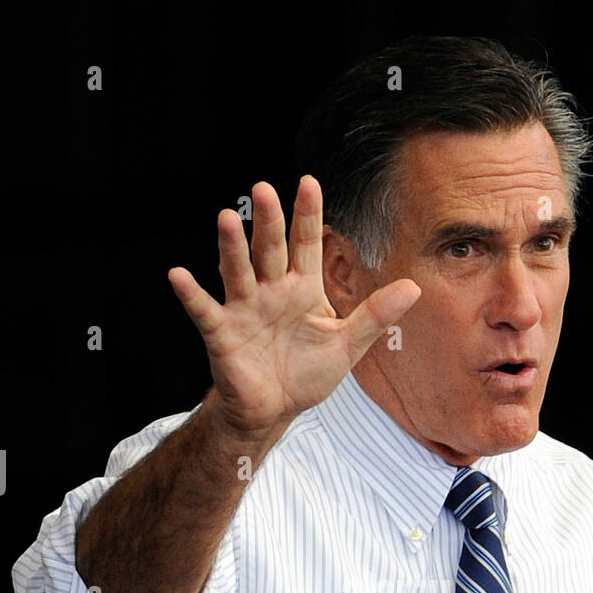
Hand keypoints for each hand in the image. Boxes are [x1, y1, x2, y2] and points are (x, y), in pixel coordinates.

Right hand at [168, 176, 420, 443]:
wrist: (275, 410)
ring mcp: (244, 309)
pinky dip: (192, 294)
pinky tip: (178, 275)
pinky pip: (204, 311)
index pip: (306, 243)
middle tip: (264, 189)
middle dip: (267, 221)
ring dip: (231, 246)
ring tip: (226, 217)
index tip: (308, 181)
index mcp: (302, 288)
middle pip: (269, 249)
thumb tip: (414, 288)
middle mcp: (271, 290)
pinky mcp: (222, 333)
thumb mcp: (346, 345)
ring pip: (237, 271)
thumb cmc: (306, 374)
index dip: (307, 214)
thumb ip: (375, 315)